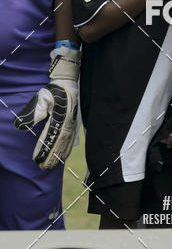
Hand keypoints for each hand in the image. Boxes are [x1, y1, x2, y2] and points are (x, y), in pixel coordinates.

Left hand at [13, 48, 79, 168]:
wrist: (68, 82)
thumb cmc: (53, 90)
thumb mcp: (41, 98)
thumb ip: (33, 113)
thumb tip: (21, 126)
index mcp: (59, 118)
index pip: (50, 138)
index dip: (43, 150)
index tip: (37, 160)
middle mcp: (67, 123)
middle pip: (58, 144)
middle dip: (50, 157)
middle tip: (42, 167)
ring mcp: (72, 124)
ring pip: (65, 143)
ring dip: (58, 155)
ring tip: (50, 165)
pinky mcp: (73, 123)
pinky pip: (71, 139)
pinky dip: (67, 149)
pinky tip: (64, 155)